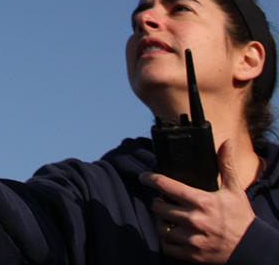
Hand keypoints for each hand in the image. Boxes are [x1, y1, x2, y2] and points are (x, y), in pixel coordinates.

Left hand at [142, 138, 256, 262]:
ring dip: (162, 222)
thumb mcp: (234, 191)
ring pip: (161, 227)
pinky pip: (167, 246)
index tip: (144, 177)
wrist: (252, 249)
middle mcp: (195, 220)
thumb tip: (226, 142)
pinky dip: (167, 241)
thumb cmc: (240, 218)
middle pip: (158, 207)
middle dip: (159, 203)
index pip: (167, 186)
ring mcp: (192, 239)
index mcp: (202, 201)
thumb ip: (226, 165)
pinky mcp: (192, 255)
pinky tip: (174, 234)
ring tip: (170, 219)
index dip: (151, 179)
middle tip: (164, 202)